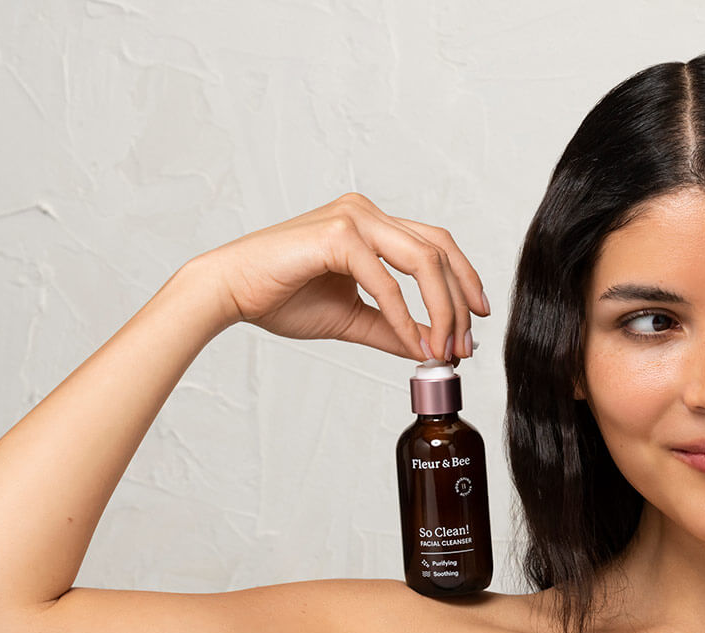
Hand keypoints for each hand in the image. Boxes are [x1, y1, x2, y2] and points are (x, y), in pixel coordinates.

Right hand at [192, 192, 488, 361]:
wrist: (229, 292)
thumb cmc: (279, 296)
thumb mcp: (350, 316)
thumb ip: (391, 328)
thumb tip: (429, 348)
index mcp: (370, 224)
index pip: (435, 244)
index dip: (463, 281)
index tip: (476, 320)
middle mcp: (366, 213)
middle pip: (439, 249)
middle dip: (460, 301)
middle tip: (465, 344)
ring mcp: (353, 218)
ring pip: (423, 260)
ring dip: (441, 310)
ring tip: (444, 348)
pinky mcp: (338, 235)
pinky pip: (386, 281)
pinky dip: (405, 317)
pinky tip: (413, 343)